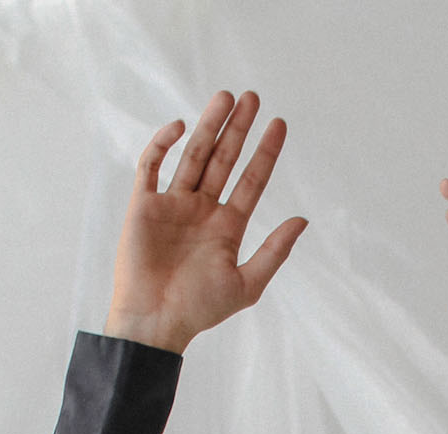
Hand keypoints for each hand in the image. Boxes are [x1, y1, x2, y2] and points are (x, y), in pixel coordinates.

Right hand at [104, 90, 307, 352]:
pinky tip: (180, 126)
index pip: (251, 180)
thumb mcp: (246, 284)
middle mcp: (201, 210)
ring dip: (208, 126)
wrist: (155, 322)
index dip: (265, 152)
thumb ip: (275, 252)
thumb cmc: (199, 310)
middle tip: (252, 97)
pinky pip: (152, 165)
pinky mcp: (144, 205)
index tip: (278, 124)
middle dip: (237, 129)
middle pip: (223, 159)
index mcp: (227, 226)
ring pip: (193, 155)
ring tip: (226, 97)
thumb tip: (303, 220)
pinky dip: (163, 144)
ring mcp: (173, 204)